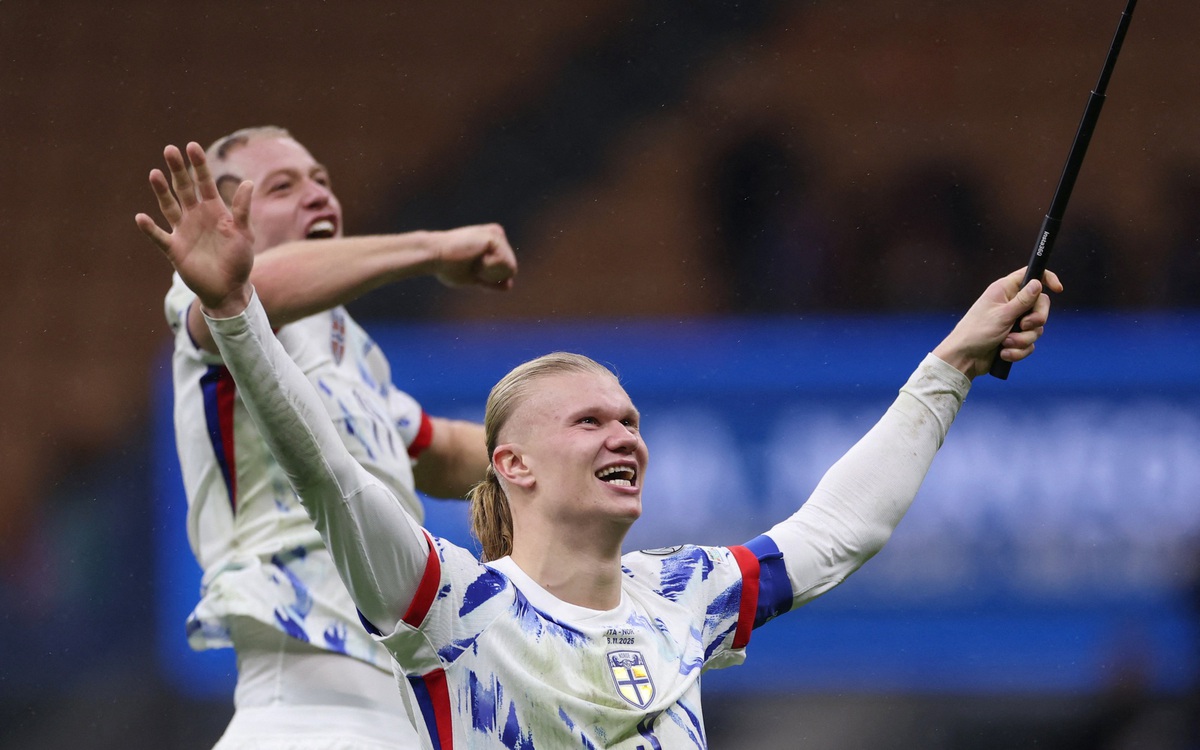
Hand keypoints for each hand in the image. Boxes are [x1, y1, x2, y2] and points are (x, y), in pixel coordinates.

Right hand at [135, 142, 255, 316]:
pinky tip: (141, 218)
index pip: (204, 182)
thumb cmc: (239, 260)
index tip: (191, 146)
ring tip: (154, 174)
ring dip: (161, 191)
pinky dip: (150, 229)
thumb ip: (243, 209)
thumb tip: (249, 183)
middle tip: (169, 150)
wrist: (230, 288)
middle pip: (184, 188)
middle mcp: (196, 216)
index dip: (198, 165)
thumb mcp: (244, 233)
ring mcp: (183, 231)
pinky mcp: (174, 249)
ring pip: (169, 206)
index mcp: (214, 210)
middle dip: (177, 170)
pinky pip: (159, 236)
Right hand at [430, 224, 517, 289]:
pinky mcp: (495, 235)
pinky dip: (488, 267)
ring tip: (471, 259)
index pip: (506, 271)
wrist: (433, 256)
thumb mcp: (472, 278)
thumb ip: (490, 281)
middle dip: (491, 275)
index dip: (489, 278)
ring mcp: (497, 233)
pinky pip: (504, 263)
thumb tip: (509, 285)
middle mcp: (497, 234)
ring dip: (489, 271)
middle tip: (469, 264)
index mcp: (492, 243)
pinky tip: (473, 256)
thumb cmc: (446, 267)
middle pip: (511, 269)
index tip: (469, 268)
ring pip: (510, 267)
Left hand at [933, 268, 1063, 378]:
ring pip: (1036, 328)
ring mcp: (1014, 322)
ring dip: (1023, 339)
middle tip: (1025, 325)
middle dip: (1037, 319)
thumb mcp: (1002, 315)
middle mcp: (1011, 304)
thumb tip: (1038, 282)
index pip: (1030, 275)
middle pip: (1041, 305)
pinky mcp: (1014, 338)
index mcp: (1005, 290)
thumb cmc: (977, 332)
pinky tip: (1003, 353)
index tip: (1058, 289)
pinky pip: (1029, 343)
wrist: (965, 358)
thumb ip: (1023, 301)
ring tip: (1006, 343)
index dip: (1046, 279)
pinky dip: (1018, 350)